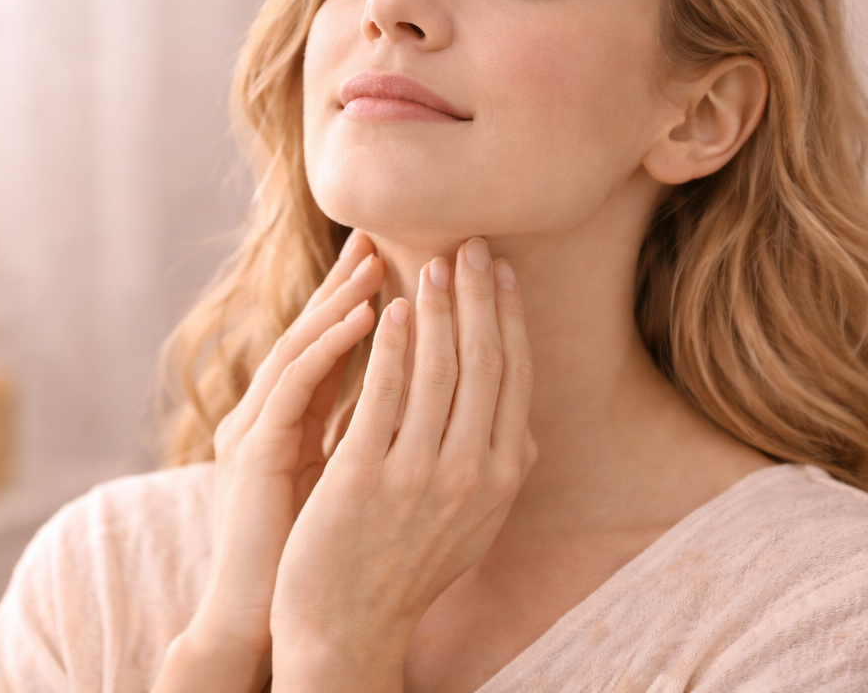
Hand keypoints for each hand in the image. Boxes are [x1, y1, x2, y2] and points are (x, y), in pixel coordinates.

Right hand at [154, 232, 385, 692]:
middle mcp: (266, 413)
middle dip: (348, 282)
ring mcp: (255, 429)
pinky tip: (367, 319)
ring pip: (300, 346)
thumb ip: (369, 432)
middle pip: (310, 332)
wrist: (273, 617)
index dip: (363, 299)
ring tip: (379, 262)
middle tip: (386, 236)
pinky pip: (295, 386)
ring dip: (341, 300)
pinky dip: (330, 347)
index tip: (403, 262)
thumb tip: (422, 402)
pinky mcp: (254, 453)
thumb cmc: (316, 554)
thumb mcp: (348, 478)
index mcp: (290, 420)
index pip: (330, 345)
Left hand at [269, 238, 536, 691]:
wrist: (347, 623)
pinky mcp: (365, 478)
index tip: (501, 270)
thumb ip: (494, 470)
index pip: (513, 378)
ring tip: (430, 261)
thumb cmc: (404, 564)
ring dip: (437, 309)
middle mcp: (471, 475)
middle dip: (479, 297)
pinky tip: (389, 310)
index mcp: (500, 478)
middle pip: (484, 364)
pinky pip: (384, 398)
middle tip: (471, 244)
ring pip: (438, 372)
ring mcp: (419, 477)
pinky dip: (391, 348)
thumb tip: (520, 426)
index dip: (508, 319)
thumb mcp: (470, 521)